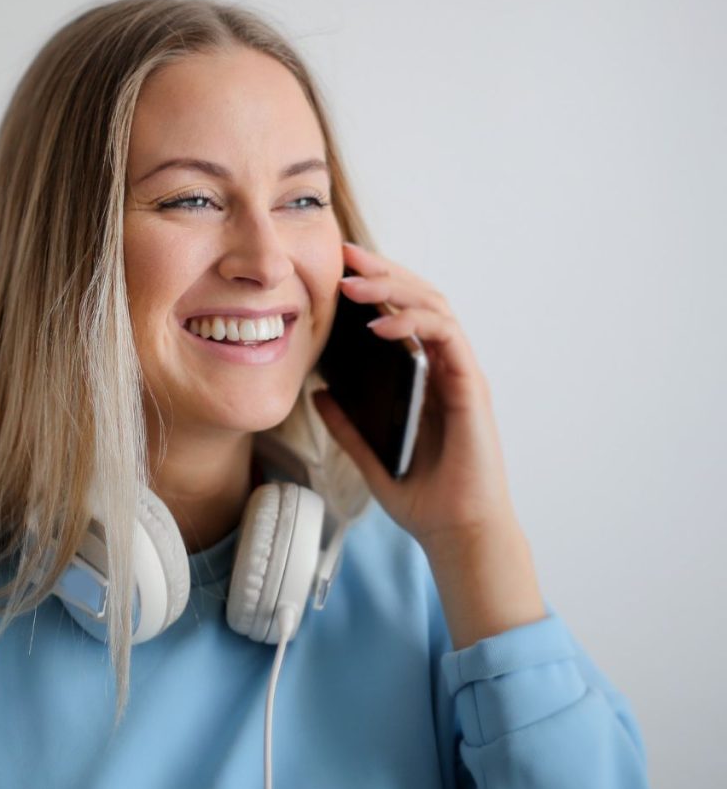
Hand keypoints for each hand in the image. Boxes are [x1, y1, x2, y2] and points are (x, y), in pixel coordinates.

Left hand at [311, 241, 516, 550]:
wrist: (456, 533)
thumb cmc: (422, 496)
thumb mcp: (369, 454)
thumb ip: (347, 423)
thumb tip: (318, 391)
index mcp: (423, 376)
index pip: (401, 313)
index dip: (374, 285)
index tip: (337, 268)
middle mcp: (444, 367)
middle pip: (419, 298)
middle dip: (382, 271)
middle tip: (344, 254)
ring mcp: (460, 373)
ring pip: (435, 307)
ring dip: (393, 287)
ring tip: (352, 283)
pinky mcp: (470, 386)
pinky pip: (445, 338)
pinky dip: (412, 323)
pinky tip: (379, 323)